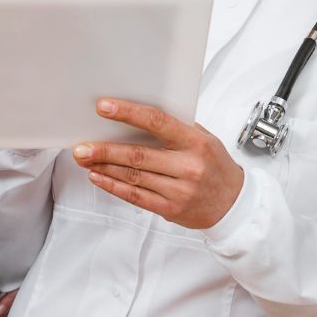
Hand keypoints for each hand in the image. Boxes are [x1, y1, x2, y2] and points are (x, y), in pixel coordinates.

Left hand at [72, 98, 243, 229]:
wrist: (235, 205)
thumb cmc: (216, 166)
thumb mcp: (205, 139)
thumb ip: (176, 127)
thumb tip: (136, 113)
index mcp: (195, 142)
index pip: (157, 122)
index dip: (127, 113)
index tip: (103, 107)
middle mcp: (188, 166)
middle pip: (138, 155)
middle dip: (105, 150)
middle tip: (81, 146)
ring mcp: (179, 190)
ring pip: (133, 176)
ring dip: (104, 167)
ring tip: (84, 158)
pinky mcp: (171, 209)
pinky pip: (136, 197)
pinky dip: (113, 186)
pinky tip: (98, 177)